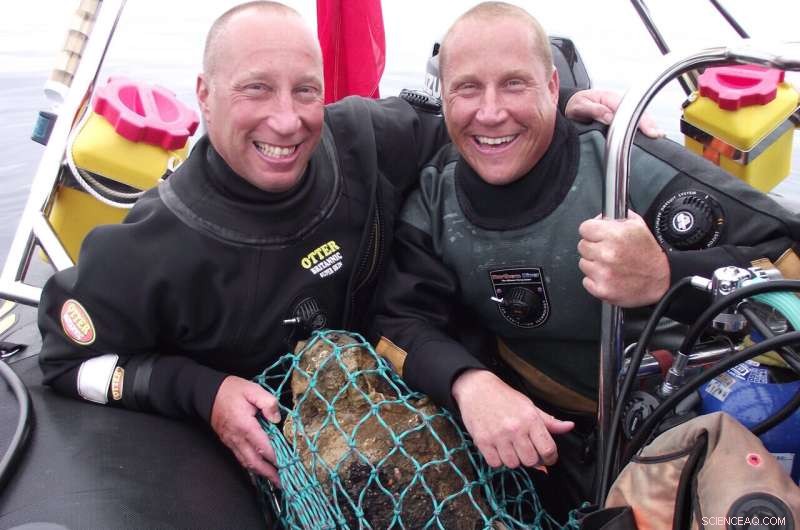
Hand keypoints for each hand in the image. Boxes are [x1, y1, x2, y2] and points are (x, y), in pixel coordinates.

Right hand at [210, 375, 281, 486]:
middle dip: (269, 473)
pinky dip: (252, 467)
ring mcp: (231, 442)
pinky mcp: (229, 442)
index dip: (275, 457)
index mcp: (245, 426)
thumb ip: (267, 402)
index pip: (263, 447)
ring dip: (261, 473)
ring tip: (275, 480)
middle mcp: (237, 438)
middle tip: (282, 482)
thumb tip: (276, 418)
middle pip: (254, 462)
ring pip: (247, 463)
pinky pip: (241, 459)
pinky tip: (260, 470)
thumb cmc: (232, 390)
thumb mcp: (253, 390)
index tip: (288, 464)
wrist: (207, 393)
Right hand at [451, 369, 573, 468]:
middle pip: (531, 461)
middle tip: (526, 451)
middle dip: (531, 459)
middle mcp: (515, 428)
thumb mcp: (529, 406)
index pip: (548, 450)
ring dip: (513, 460)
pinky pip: (495, 463)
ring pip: (513, 464)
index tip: (546, 457)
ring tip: (510, 448)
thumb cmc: (505, 397)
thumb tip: (570, 426)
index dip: (550, 458)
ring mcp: (498, 436)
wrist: (477, 388)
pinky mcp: (482, 441)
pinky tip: (498, 448)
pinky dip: (498, 460)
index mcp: (530, 419)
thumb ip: (550, 421)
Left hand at [565, 89, 662, 138]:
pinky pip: (633, 119)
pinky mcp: (619, 116)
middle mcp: (617, 102)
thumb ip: (593, 110)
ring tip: (658, 135)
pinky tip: (649, 134)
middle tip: (657, 135)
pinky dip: (642, 126)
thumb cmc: (575, 105)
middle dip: (648, 123)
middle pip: (637, 111)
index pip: (628, 108)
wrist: (570, 104)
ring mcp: (619, 108)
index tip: (646, 129)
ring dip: (648, 124)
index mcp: (609, 98)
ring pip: (638, 115)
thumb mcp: (579, 106)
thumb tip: (608, 116)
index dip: (638, 119)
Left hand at [578, 211, 669, 306]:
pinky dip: (595, 279)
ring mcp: (603, 273)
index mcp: (615, 235)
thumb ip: (617, 217)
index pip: (584, 228)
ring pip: (583, 263)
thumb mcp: (638, 226)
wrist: (660, 282)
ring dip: (593, 264)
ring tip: (610, 265)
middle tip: (607, 251)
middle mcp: (607, 254)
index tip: (596, 235)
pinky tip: (609, 276)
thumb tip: (600, 217)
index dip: (591, 231)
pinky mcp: (601, 289)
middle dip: (593, 247)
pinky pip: (586, 280)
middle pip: (582, 245)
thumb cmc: (649, 255)